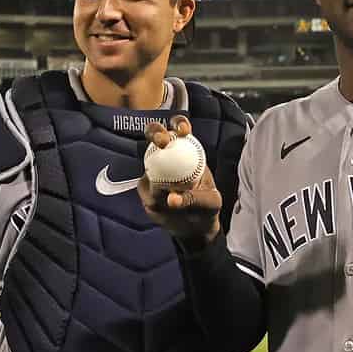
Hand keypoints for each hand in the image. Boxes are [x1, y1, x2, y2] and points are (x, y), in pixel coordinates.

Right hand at [138, 116, 221, 244]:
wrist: (194, 227)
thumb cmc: (206, 209)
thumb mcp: (209, 204)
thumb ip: (193, 199)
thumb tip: (171, 199)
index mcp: (188, 151)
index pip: (181, 130)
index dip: (179, 124)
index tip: (183, 131)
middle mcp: (168, 155)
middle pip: (155, 135)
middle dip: (156, 132)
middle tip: (162, 142)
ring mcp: (154, 169)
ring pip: (147, 163)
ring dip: (156, 179)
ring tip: (170, 201)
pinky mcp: (145, 186)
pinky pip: (144, 187)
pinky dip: (153, 198)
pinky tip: (164, 210)